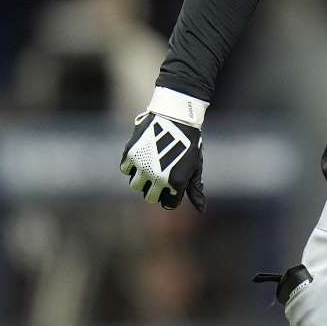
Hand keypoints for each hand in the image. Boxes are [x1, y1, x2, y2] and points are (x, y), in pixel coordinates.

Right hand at [119, 88, 207, 210]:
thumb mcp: (195, 166)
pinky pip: (125, 169)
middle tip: (161, 175)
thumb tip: (201, 209)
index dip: (172, 195)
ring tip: (152, 165)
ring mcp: (142, 167)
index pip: (169, 203)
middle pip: (150, 197)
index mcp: (176, 183)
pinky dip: (131, 165)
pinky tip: (143, 156)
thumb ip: (194, 188)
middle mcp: (158, 178)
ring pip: (136, 185)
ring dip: (142, 179)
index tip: (173, 184)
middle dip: (156, 190)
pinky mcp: (130, 154)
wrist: (176, 116)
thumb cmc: (189, 142)